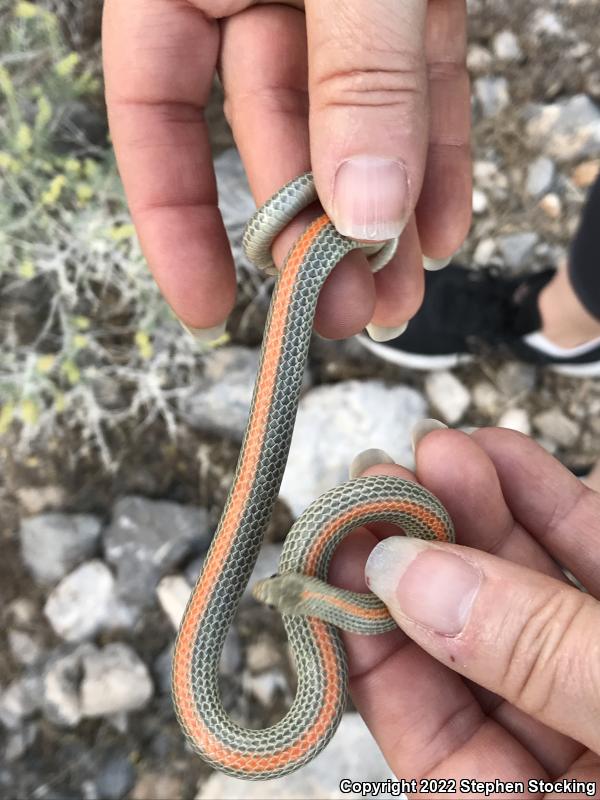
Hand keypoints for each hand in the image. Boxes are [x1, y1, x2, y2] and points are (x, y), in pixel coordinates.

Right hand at [102, 0, 470, 340]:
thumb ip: (355, 73)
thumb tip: (363, 209)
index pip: (152, 111)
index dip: (173, 219)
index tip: (208, 312)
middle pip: (268, 131)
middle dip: (312, 229)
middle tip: (343, 311)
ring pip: (352, 121)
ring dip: (382, 214)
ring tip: (399, 296)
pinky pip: (422, 85)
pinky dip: (437, 158)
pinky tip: (441, 231)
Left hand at [331, 427, 599, 792]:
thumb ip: (532, 652)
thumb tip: (404, 575)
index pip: (434, 745)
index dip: (375, 648)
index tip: (338, 557)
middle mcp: (582, 758)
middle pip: (479, 650)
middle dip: (427, 554)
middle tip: (378, 483)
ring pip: (532, 595)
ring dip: (482, 515)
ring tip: (437, 450)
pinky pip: (594, 563)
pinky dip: (551, 507)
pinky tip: (503, 454)